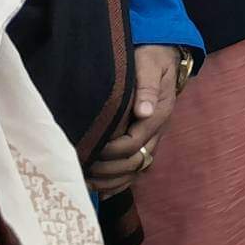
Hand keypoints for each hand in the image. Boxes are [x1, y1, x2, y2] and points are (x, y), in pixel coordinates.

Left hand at [87, 44, 180, 193]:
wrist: (164, 54)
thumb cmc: (151, 58)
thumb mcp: (150, 65)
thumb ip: (147, 87)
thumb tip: (143, 112)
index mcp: (158, 113)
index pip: (133, 143)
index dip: (110, 151)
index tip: (88, 149)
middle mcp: (156, 129)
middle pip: (134, 162)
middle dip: (107, 169)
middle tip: (81, 168)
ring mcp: (152, 137)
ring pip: (135, 169)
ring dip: (111, 180)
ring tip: (86, 182)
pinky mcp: (145, 140)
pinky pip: (136, 169)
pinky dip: (119, 183)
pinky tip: (101, 190)